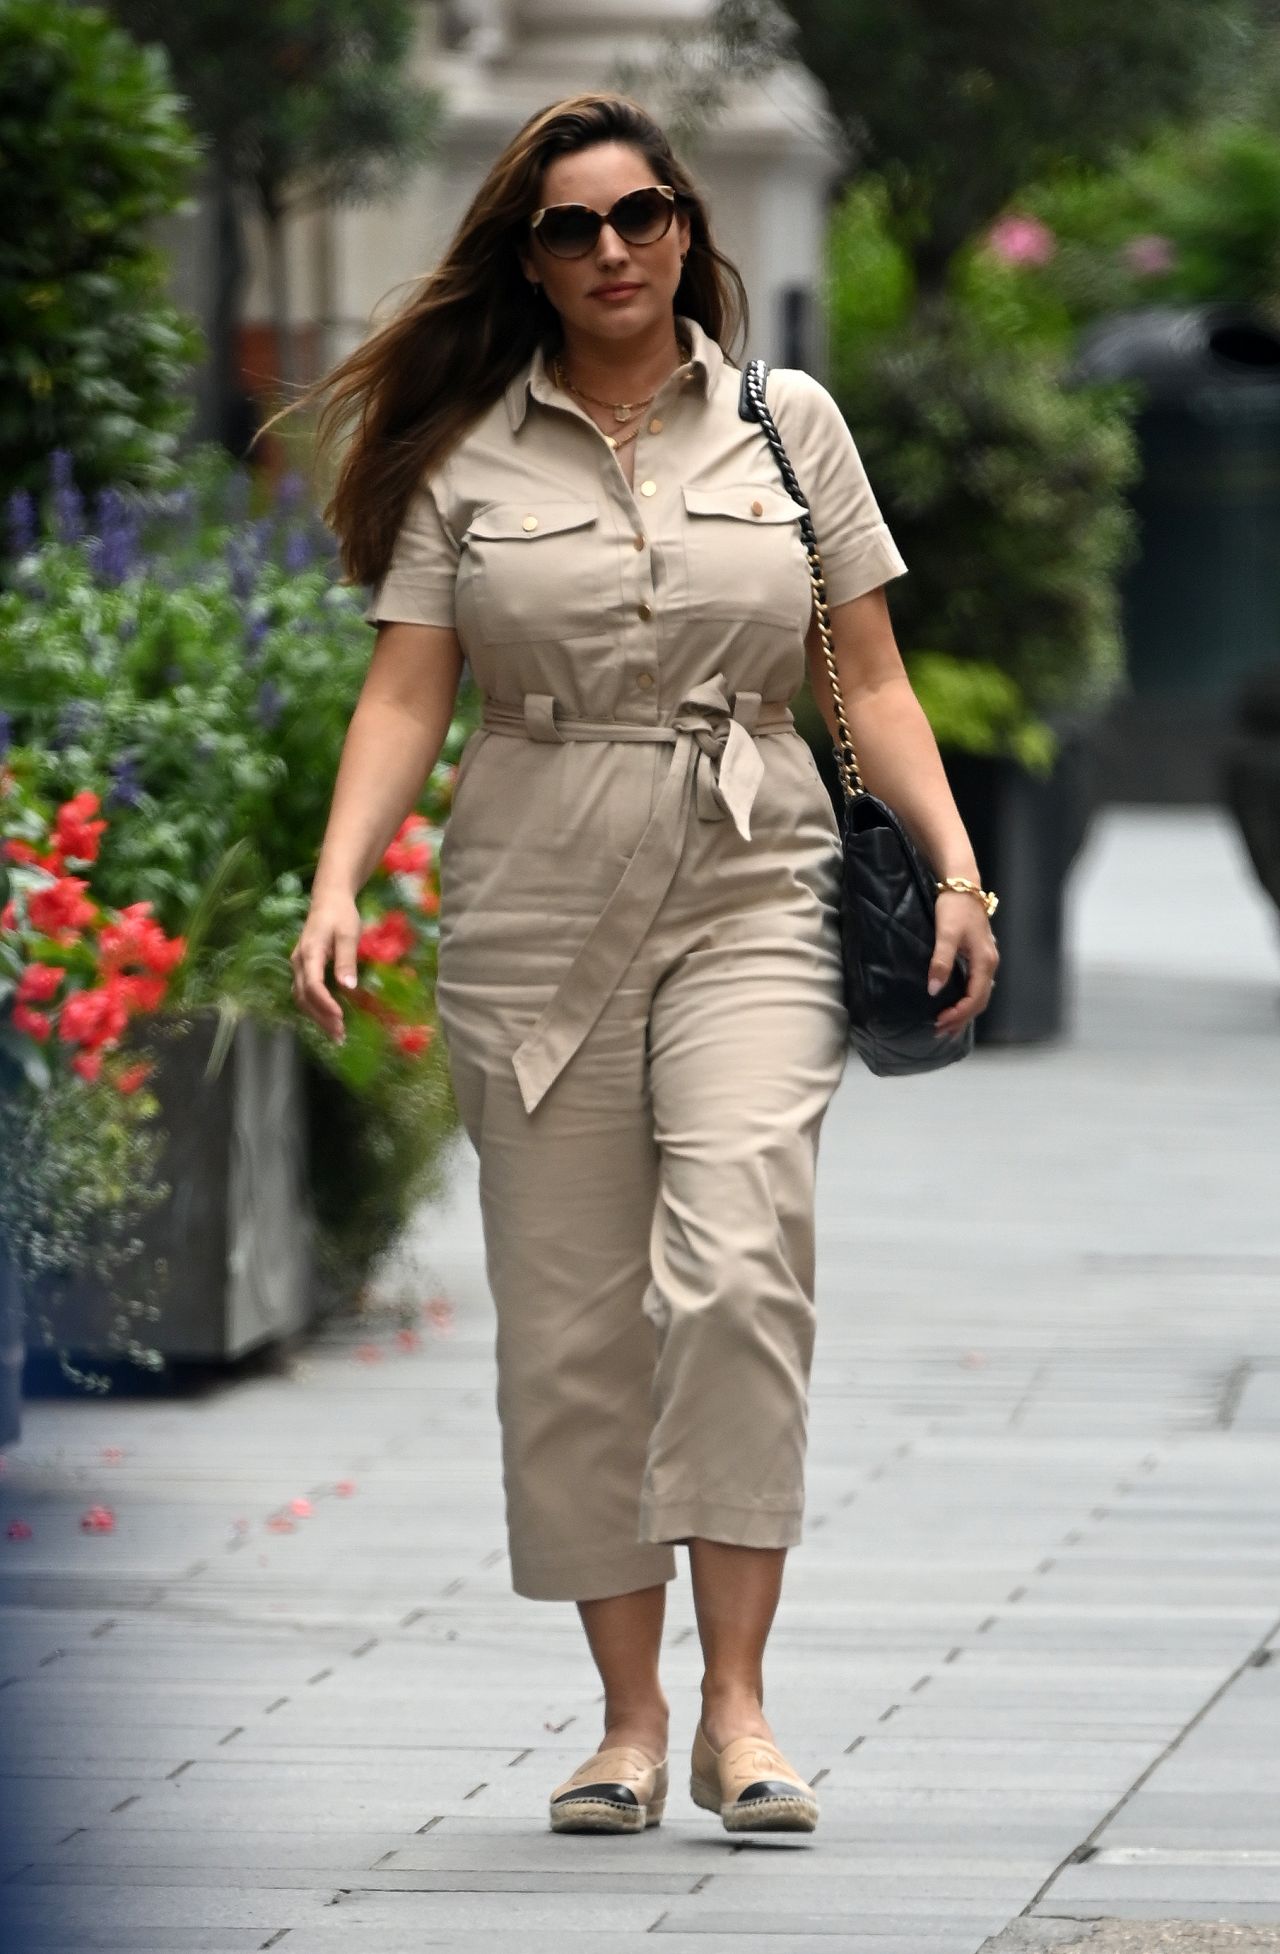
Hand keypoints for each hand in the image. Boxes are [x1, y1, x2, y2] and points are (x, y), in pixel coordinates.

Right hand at [290, 890, 361, 1044]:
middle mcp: (299, 962)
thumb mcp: (348, 934)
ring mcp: (299, 966)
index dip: (324, 1003)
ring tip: (336, 1034)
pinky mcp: (304, 968)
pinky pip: (305, 993)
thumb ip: (346, 960)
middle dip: (321, 1017)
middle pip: (304, 996)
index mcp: (309, 952)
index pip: (312, 985)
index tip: (340, 1017)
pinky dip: (316, 1008)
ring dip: (317, 1017)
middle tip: (339, 1035)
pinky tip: (329, 1019)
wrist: (329, 900)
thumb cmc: (341, 914)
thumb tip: (348, 987)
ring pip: (302, 997)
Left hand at [928, 891, 998, 1035]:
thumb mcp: (946, 934)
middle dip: (961, 1019)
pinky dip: (967, 1001)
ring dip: (964, 1012)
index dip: (959, 1014)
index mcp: (984, 961)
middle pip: (980, 1001)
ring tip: (947, 1026)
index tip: (939, 1022)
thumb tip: (934, 990)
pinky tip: (956, 1006)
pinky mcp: (979, 956)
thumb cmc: (954, 908)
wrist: (963, 885)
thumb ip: (941, 961)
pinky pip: (976, 986)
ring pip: (979, 995)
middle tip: (940, 1032)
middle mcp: (990, 964)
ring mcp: (986, 960)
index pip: (975, 998)